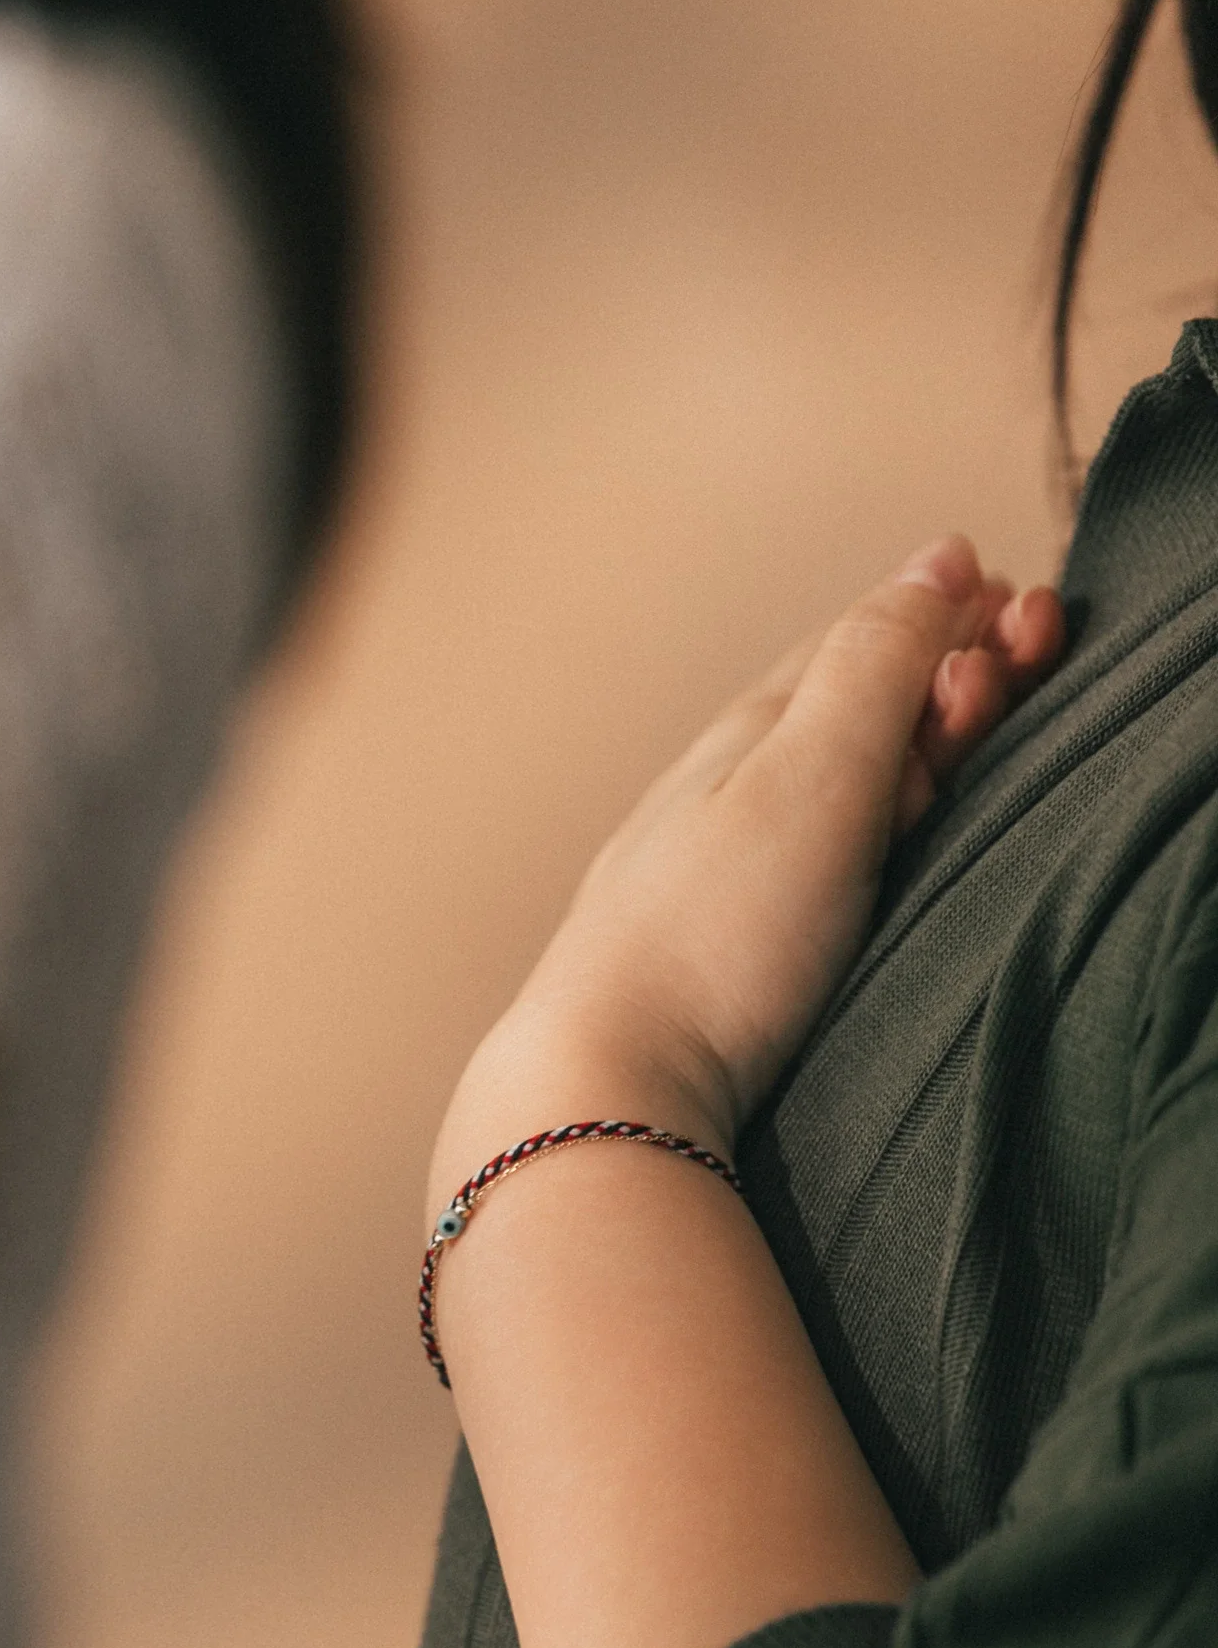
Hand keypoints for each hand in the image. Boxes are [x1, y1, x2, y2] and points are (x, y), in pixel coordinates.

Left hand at [435, 538, 1064, 1190]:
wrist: (614, 1086)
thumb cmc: (712, 934)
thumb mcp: (811, 770)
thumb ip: (876, 665)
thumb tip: (938, 561)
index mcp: (751, 729)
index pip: (863, 638)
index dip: (954, 618)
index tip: (1032, 619)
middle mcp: (731, 786)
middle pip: (859, 705)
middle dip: (953, 679)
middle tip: (1019, 680)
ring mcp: (726, 868)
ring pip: (843, 782)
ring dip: (920, 755)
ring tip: (958, 767)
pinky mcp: (731, 947)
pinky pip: (823, 857)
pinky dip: (878, 832)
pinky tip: (893, 854)